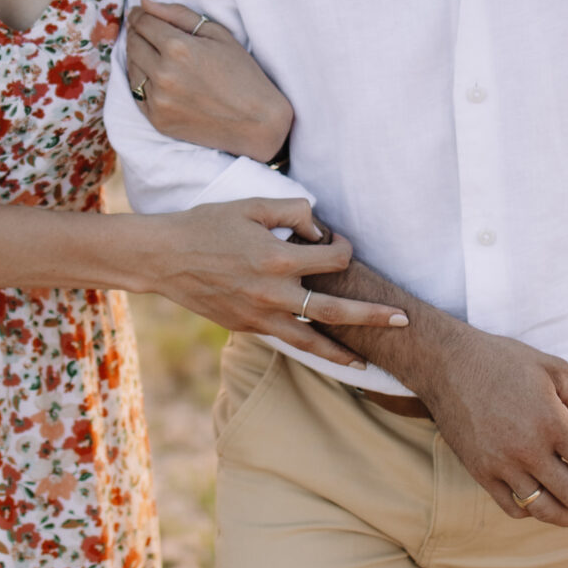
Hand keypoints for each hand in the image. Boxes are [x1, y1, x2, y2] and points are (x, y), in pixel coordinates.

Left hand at [127, 0, 291, 162]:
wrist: (256, 122)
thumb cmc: (242, 73)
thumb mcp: (217, 34)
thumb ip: (178, 14)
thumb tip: (145, 1)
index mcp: (179, 48)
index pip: (143, 22)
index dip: (140, 14)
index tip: (141, 12)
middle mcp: (163, 74)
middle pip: (133, 43)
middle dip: (136, 32)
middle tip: (145, 29)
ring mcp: (158, 100)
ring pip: (132, 67)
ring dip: (136, 55)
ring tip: (151, 51)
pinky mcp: (157, 120)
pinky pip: (136, 93)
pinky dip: (141, 80)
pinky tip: (155, 75)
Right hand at [146, 200, 409, 366]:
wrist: (164, 258)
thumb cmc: (207, 225)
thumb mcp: (250, 205)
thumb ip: (291, 210)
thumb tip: (318, 225)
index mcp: (278, 258)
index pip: (333, 259)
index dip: (342, 246)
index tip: (335, 240)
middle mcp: (273, 292)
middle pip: (336, 310)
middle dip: (373, 316)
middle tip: (403, 320)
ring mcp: (259, 315)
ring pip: (312, 340)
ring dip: (343, 351)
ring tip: (368, 362)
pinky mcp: (247, 327)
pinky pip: (286, 340)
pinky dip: (310, 349)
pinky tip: (326, 354)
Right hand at [409, 319, 567, 526]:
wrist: (445, 363)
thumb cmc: (504, 361)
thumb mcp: (556, 372)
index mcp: (552, 423)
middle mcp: (527, 450)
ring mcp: (501, 466)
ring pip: (547, 510)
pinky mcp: (480, 472)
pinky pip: (514, 508)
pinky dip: (536, 513)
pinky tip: (548, 503)